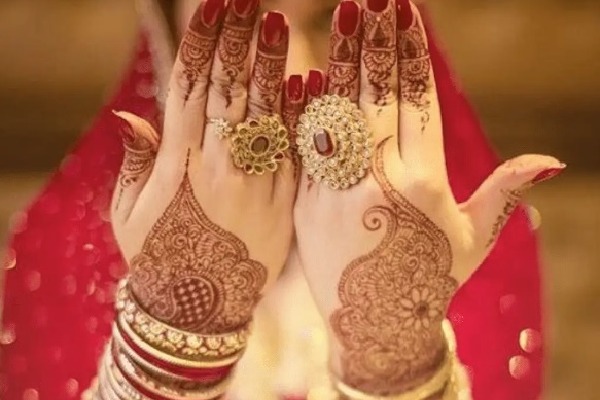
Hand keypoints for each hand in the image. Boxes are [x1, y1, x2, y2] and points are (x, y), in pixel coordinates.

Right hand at [110, 0, 304, 334]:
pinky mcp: (286, 203)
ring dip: (274, 65)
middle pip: (233, 88)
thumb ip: (136, 160)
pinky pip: (297, 152)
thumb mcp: (130, 211)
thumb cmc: (158, 256)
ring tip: (280, 23)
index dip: (204, 41)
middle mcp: (221, 165)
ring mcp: (258, 183)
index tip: (214, 5)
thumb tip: (129, 114)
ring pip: (268, 112)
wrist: (199, 311)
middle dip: (241, 39)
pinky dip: (304, 116)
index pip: (193, 85)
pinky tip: (312, 83)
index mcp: (180, 161)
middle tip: (251, 0)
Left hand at [294, 0, 562, 394]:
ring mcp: (337, 189)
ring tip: (345, 13)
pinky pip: (306, 145)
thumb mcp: (473, 240)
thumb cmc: (430, 281)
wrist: (374, 328)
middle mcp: (379, 180)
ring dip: (343, 58)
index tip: (406, 12)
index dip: (412, 52)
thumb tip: (550, 159)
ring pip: (340, 111)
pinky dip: (306, 105)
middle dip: (377, 40)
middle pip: (378, 95)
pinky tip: (306, 69)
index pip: (418, 100)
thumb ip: (503, 194)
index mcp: (423, 182)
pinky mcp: (306, 202)